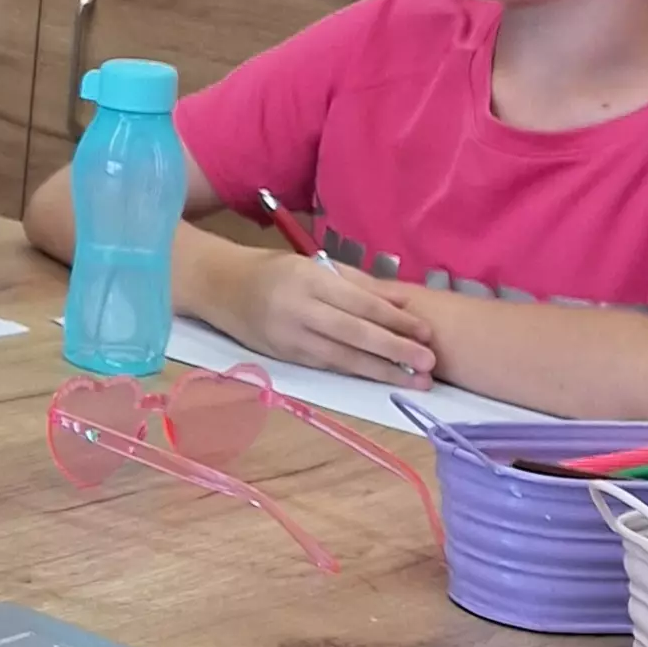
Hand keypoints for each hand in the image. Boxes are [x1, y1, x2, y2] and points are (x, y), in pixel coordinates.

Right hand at [214, 249, 433, 384]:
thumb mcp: (314, 266)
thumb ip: (357, 284)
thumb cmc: (273, 272)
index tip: (426, 332)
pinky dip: (355, 371)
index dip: (395, 319)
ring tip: (414, 380)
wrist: (218, 287)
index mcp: (309, 281)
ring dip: (381, 370)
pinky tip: (380, 377)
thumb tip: (403, 302)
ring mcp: (288, 337)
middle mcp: (298, 311)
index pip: (360, 304)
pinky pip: (326, 365)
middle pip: (354, 334)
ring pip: (341, 357)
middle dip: (395, 350)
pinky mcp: (282, 356)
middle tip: (430, 363)